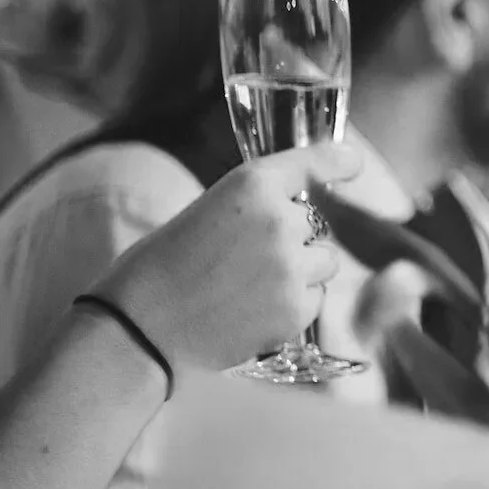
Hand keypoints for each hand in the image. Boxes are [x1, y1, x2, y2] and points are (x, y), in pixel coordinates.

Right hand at [94, 144, 355, 373]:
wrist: (137, 327)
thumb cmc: (158, 268)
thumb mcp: (206, 212)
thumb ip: (254, 209)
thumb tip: (295, 216)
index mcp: (252, 186)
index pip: (313, 162)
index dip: (336, 161)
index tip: (351, 163)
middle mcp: (281, 220)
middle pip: (316, 224)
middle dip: (293, 239)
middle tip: (245, 260)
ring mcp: (292, 267)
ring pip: (323, 263)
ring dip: (300, 272)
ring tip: (248, 288)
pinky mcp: (296, 309)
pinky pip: (315, 299)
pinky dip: (293, 305)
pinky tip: (251, 311)